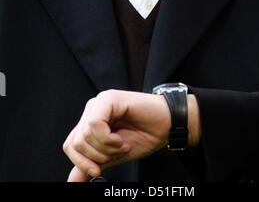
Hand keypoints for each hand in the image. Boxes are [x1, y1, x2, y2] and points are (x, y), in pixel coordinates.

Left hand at [63, 89, 200, 181]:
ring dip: (107, 148)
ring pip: (85, 135)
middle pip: (76, 142)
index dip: (81, 163)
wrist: (167, 125)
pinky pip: (95, 124)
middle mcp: (92, 109)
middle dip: (98, 156)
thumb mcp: (113, 156)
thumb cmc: (144, 135)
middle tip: (118, 152)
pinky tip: (122, 139)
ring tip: (123, 144)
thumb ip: (92, 164)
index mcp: (91, 121)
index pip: (70, 144)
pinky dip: (109, 139)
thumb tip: (71, 181)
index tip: (98, 172)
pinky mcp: (108, 98)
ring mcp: (100, 102)